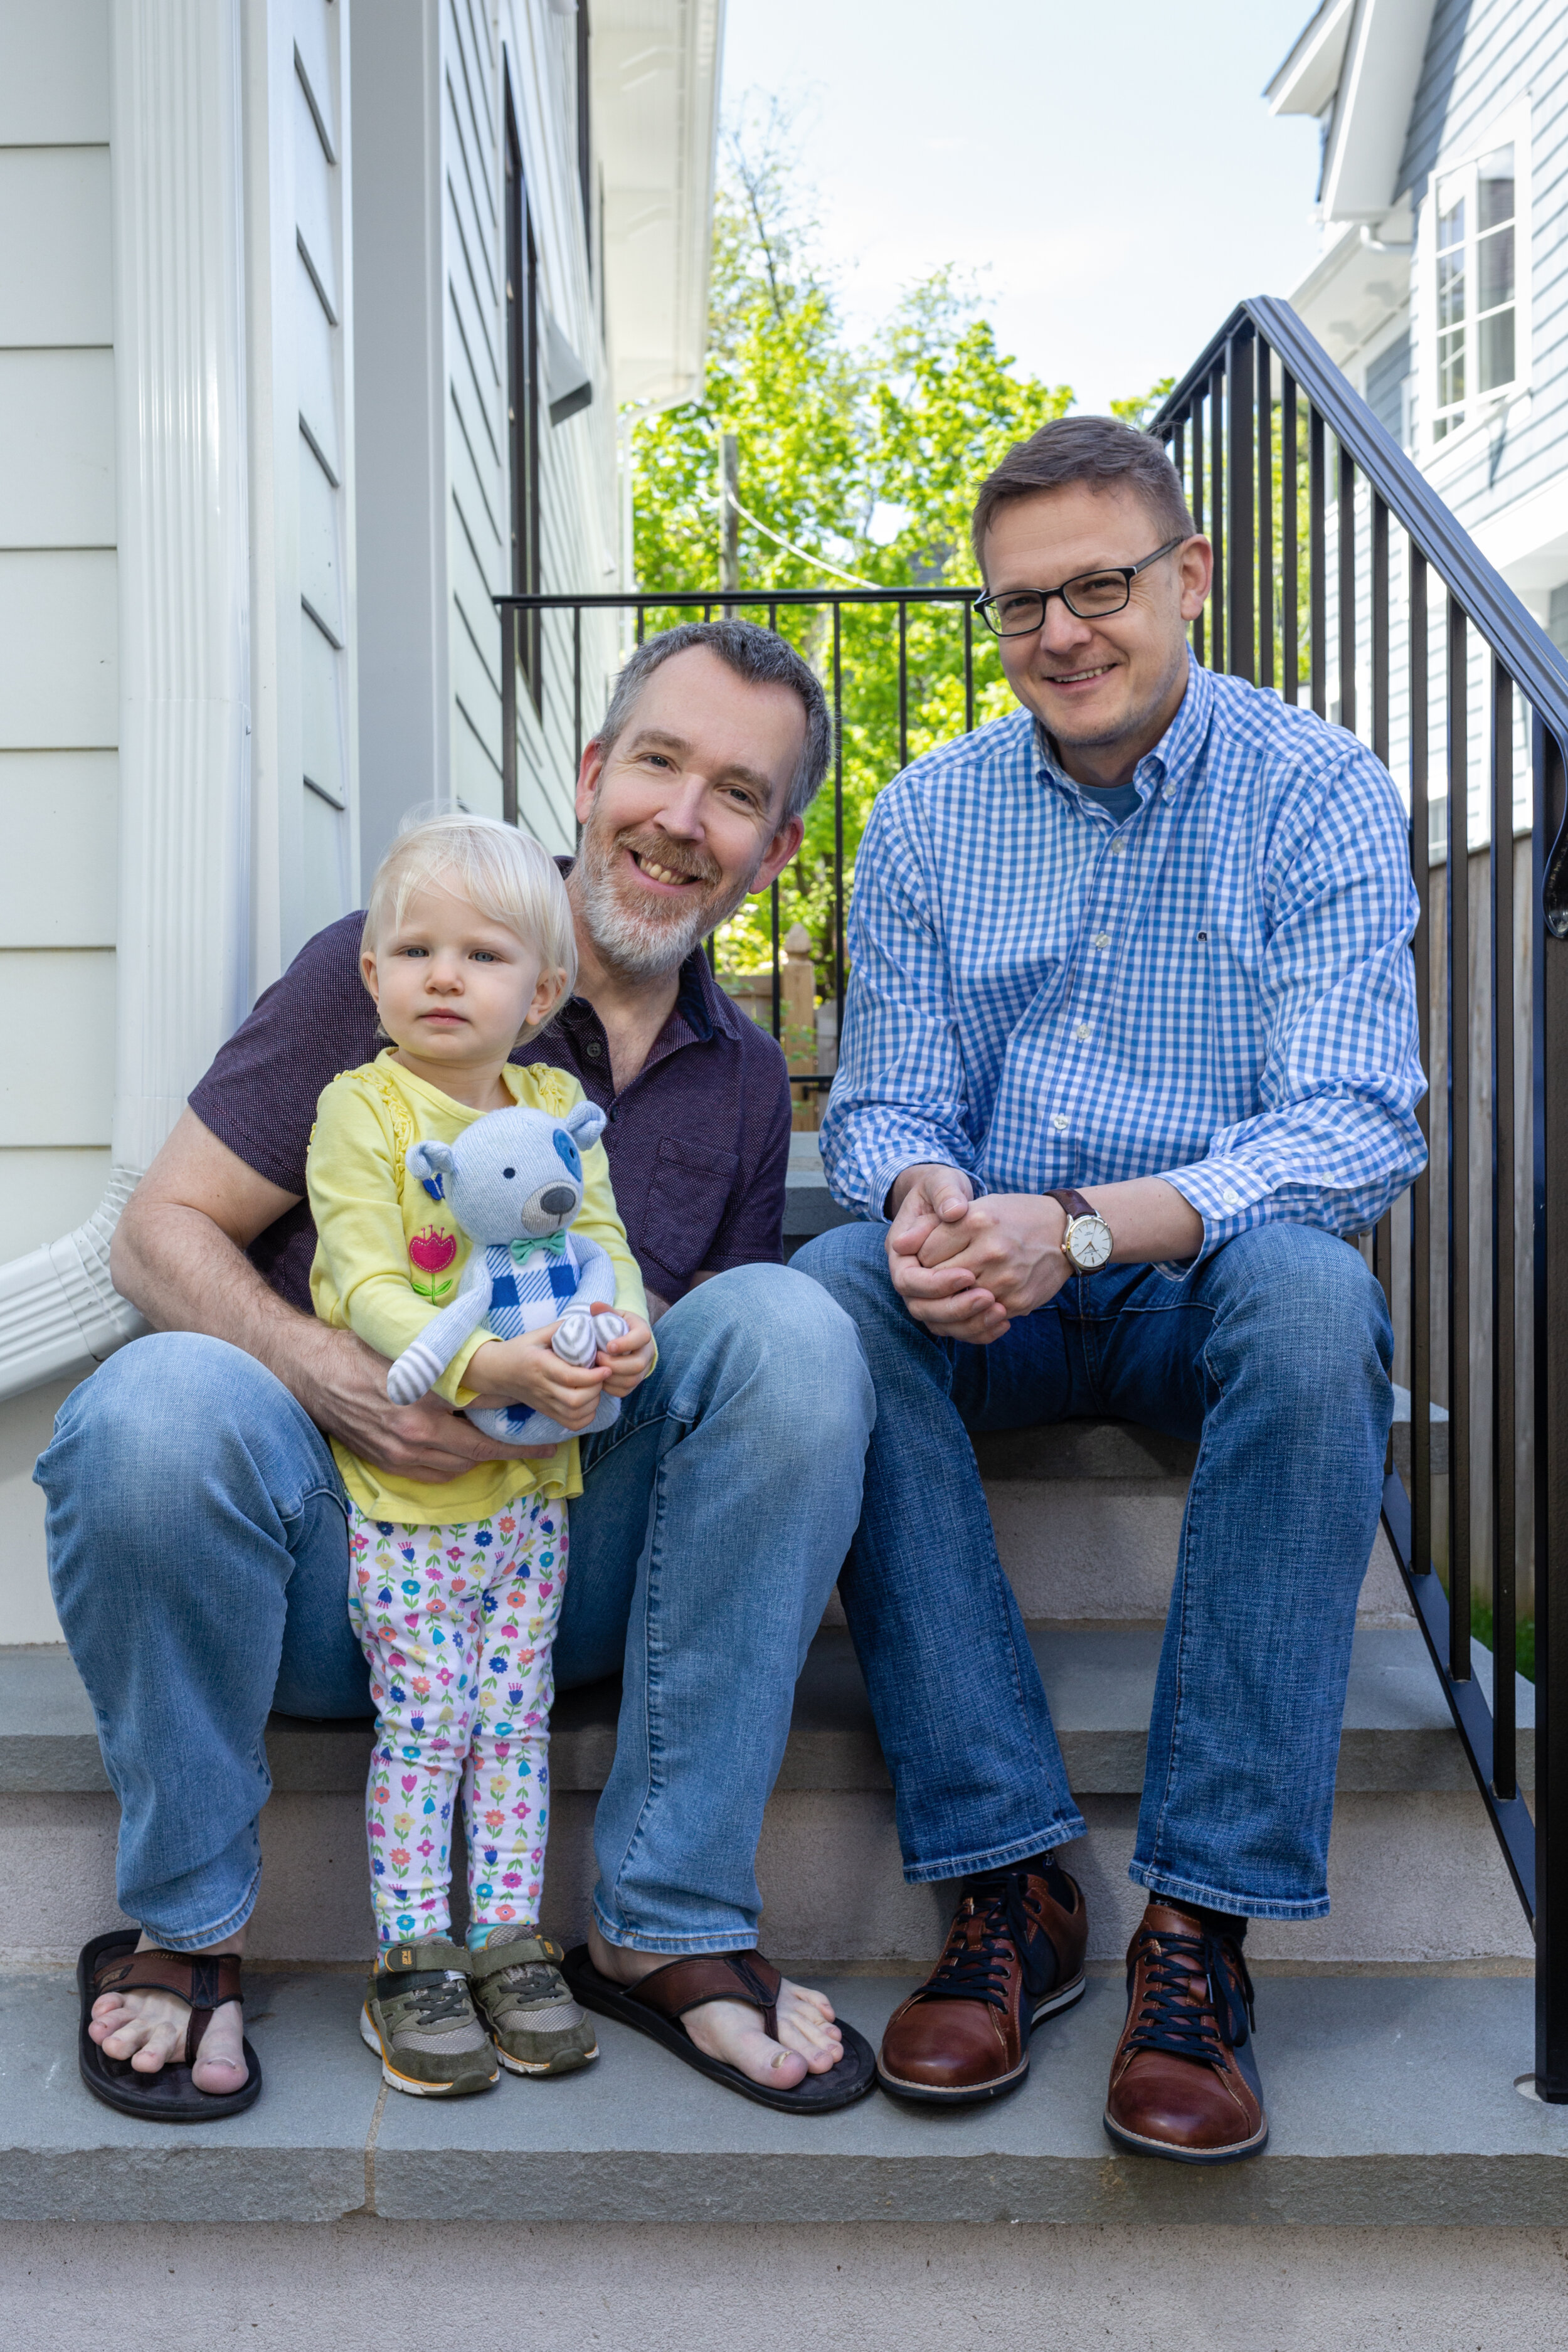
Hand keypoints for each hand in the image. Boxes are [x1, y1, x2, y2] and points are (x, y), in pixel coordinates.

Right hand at [291, 1325, 560, 1478]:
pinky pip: (435, 1474)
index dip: (519, 1410)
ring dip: (485, 1457)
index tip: (545, 1413)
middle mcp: (416, 1433)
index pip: (486, 1408)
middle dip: (514, 1448)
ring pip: (460, 1465)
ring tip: (508, 1448)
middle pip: (480, 1447)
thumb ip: (450, 1361)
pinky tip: (469, 1454)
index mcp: (425, 1399)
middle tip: (543, 1446)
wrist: (312, 1375)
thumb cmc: (360, 1351)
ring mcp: (401, 1453)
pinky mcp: (390, 1463)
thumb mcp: (411, 1348)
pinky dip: (457, 1466)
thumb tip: (494, 1363)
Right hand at [464, 1323, 610, 1432]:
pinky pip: (571, 1424)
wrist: (496, 1372)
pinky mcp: (547, 1412)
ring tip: (596, 1387)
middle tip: (601, 1376)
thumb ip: (561, 1328)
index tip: (606, 1367)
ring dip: (593, 1403)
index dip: (593, 1375)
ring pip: (575, 1414)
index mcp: (540, 1365)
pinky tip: (589, 1402)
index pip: (569, 1377)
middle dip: (595, 1390)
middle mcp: (542, 1388)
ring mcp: (545, 1403)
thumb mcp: (536, 1334)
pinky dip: (586, 1416)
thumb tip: (586, 1323)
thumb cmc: (519, 1350)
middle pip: (575, 1400)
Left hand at [597, 1312, 653, 1396]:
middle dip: (614, 1364)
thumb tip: (594, 1307)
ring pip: (632, 1380)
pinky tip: (599, 1379)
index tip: (608, 1345)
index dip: (626, 1343)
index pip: (641, 1338)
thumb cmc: (617, 1327)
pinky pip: (624, 1391)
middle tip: (597, 1358)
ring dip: (611, 1377)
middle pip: (637, 1365)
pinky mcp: (635, 1382)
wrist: (625, 1340)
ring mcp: (643, 1370)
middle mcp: (647, 1353)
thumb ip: (605, 1311)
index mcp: (643, 1333)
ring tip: (596, 1369)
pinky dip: (610, 1387)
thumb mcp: (614, 1315)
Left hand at [884, 1168, 1067, 1343]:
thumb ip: (939, 1225)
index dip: (921, 1258)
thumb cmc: (1017, 1216)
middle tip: (937, 1277)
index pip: (926, 1252)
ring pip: (956, 1304)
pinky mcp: (1017, 1301)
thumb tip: (897, 1246)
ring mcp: (1005, 1279)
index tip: (928, 1257)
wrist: (1068, 1233)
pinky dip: (972, 1315)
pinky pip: (981, 1318)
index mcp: (977, 1221)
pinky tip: (975, 1302)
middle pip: (937, 1280)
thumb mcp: (980, 1206)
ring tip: (954, 1292)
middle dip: (932, 1282)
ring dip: (949, 1302)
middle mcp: (990, 1250)